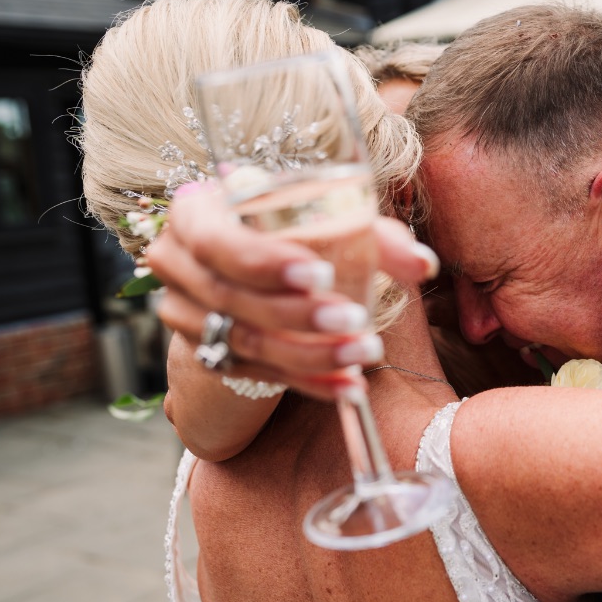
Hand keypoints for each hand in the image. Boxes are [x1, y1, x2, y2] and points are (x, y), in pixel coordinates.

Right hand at [147, 181, 439, 398]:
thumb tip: (424, 264)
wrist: (256, 272)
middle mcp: (177, 265)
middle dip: (298, 315)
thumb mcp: (330, 222)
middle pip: (231, 298)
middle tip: (355, 319)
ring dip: (310, 353)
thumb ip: (375, 237)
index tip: (319, 274)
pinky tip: (348, 387)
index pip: (217, 242)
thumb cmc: (293, 232)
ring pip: (244, 343)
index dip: (264, 261)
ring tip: (363, 353)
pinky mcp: (207, 356)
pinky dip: (308, 382)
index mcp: (194, 215)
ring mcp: (186, 317)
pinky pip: (257, 375)